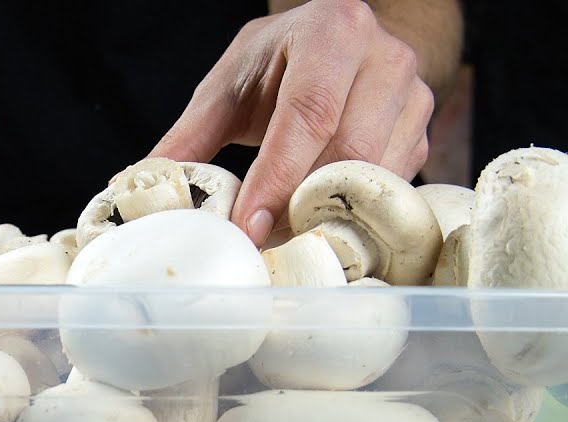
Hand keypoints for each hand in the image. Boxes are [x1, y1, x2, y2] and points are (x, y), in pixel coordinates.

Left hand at [150, 0, 434, 245]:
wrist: (338, 46)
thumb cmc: (278, 64)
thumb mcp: (228, 87)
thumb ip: (190, 136)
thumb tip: (145, 185)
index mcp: (332, 30)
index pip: (309, 113)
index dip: (278, 177)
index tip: (249, 227)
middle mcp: (384, 57)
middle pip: (350, 149)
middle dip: (302, 204)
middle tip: (263, 243)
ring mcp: (413, 96)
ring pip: (377, 174)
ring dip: (329, 215)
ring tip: (284, 238)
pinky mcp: (422, 134)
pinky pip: (391, 188)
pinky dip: (352, 215)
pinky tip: (318, 227)